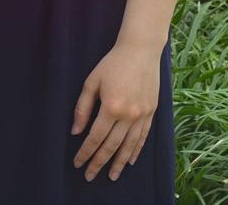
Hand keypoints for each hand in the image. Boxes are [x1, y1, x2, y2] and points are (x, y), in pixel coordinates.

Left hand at [71, 40, 160, 181]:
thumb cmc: (112, 63)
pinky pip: (142, 137)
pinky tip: (129, 160)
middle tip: (89, 176)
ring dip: (118, 163)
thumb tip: (75, 131)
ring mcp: (142, 116)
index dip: (85, 152)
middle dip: (99, 163)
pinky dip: (135, 151)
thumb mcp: (92, 81)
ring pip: (128, 146)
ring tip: (111, 176)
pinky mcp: (151, 113)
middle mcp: (128, 116)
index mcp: (111, 107)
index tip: (78, 163)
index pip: (95, 137)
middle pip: (111, 146)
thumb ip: (83, 107)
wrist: (140, 51)